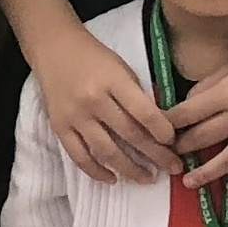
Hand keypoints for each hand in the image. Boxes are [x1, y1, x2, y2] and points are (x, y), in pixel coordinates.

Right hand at [25, 17, 174, 183]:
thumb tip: (158, 126)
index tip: (174, 142)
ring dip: (129, 169)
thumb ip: (137, 95)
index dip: (162, 130)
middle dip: (156, 155)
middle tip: (173, 168)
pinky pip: (79, 156)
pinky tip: (112, 179)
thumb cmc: (94, 56)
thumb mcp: (122, 67)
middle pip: (129, 134)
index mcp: (113, 80)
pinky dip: (96, 171)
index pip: (143, 111)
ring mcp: (75, 116)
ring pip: (106, 150)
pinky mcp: (59, 127)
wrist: (53, 48)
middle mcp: (93, 100)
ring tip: (147, 178)